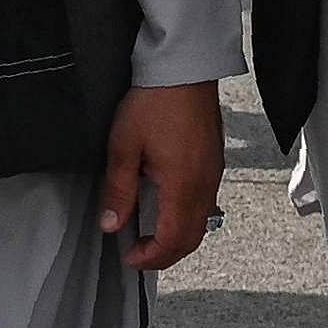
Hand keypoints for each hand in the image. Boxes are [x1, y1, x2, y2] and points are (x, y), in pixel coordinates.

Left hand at [100, 81, 223, 271]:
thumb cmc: (154, 103)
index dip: (151, 257)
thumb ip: (118, 190)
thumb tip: (112, 224)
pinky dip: (187, 217)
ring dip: (177, 237)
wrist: (185, 70)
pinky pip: (206, 203)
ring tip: (150, 233)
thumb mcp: (123, 146)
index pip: (172, 240)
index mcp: (182, 185)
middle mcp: (205, 185)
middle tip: (138, 253)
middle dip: (165, 255)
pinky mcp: (215, 163)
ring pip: (202, 223)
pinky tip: (167, 206)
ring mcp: (214, 174)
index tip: (129, 257)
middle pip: (192, 239)